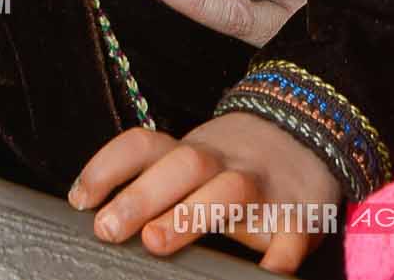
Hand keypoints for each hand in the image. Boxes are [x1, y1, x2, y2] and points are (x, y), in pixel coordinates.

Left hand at [70, 112, 341, 271]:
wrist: (314, 128)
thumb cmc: (234, 164)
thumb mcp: (195, 160)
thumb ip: (155, 182)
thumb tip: (95, 219)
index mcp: (194, 152)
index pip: (145, 145)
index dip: (108, 167)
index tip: (79, 200)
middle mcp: (226, 164)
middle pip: (185, 164)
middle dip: (144, 194)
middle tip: (108, 229)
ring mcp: (265, 188)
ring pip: (230, 190)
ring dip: (191, 213)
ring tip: (156, 243)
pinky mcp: (300, 216)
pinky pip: (291, 235)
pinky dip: (275, 258)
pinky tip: (260, 276)